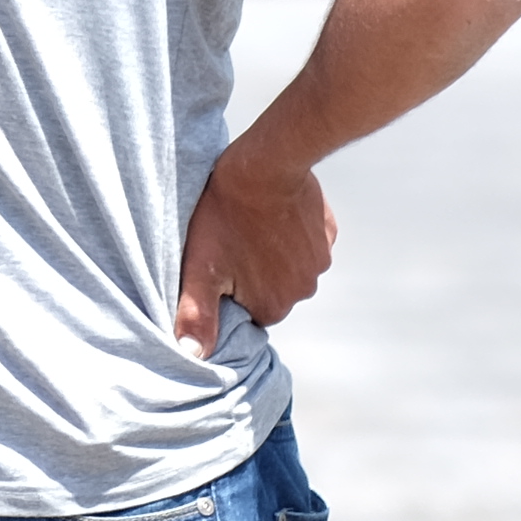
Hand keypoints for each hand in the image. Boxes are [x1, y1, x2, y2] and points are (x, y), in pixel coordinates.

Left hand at [172, 140, 333, 349]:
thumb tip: (193, 356)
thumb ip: (196, 314)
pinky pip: (306, 242)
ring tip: (250, 225)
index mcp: (274, 306)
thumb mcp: (200, 266)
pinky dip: (291, 232)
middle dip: (253, 272)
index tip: (219, 265)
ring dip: (273, 252)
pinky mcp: (328, 232)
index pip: (249, 311)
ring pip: (290, 266)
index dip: (231, 290)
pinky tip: (272, 212)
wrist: (265, 164)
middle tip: (231, 243)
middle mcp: (304, 290)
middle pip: (272, 290)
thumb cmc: (225, 215)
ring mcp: (320, 260)